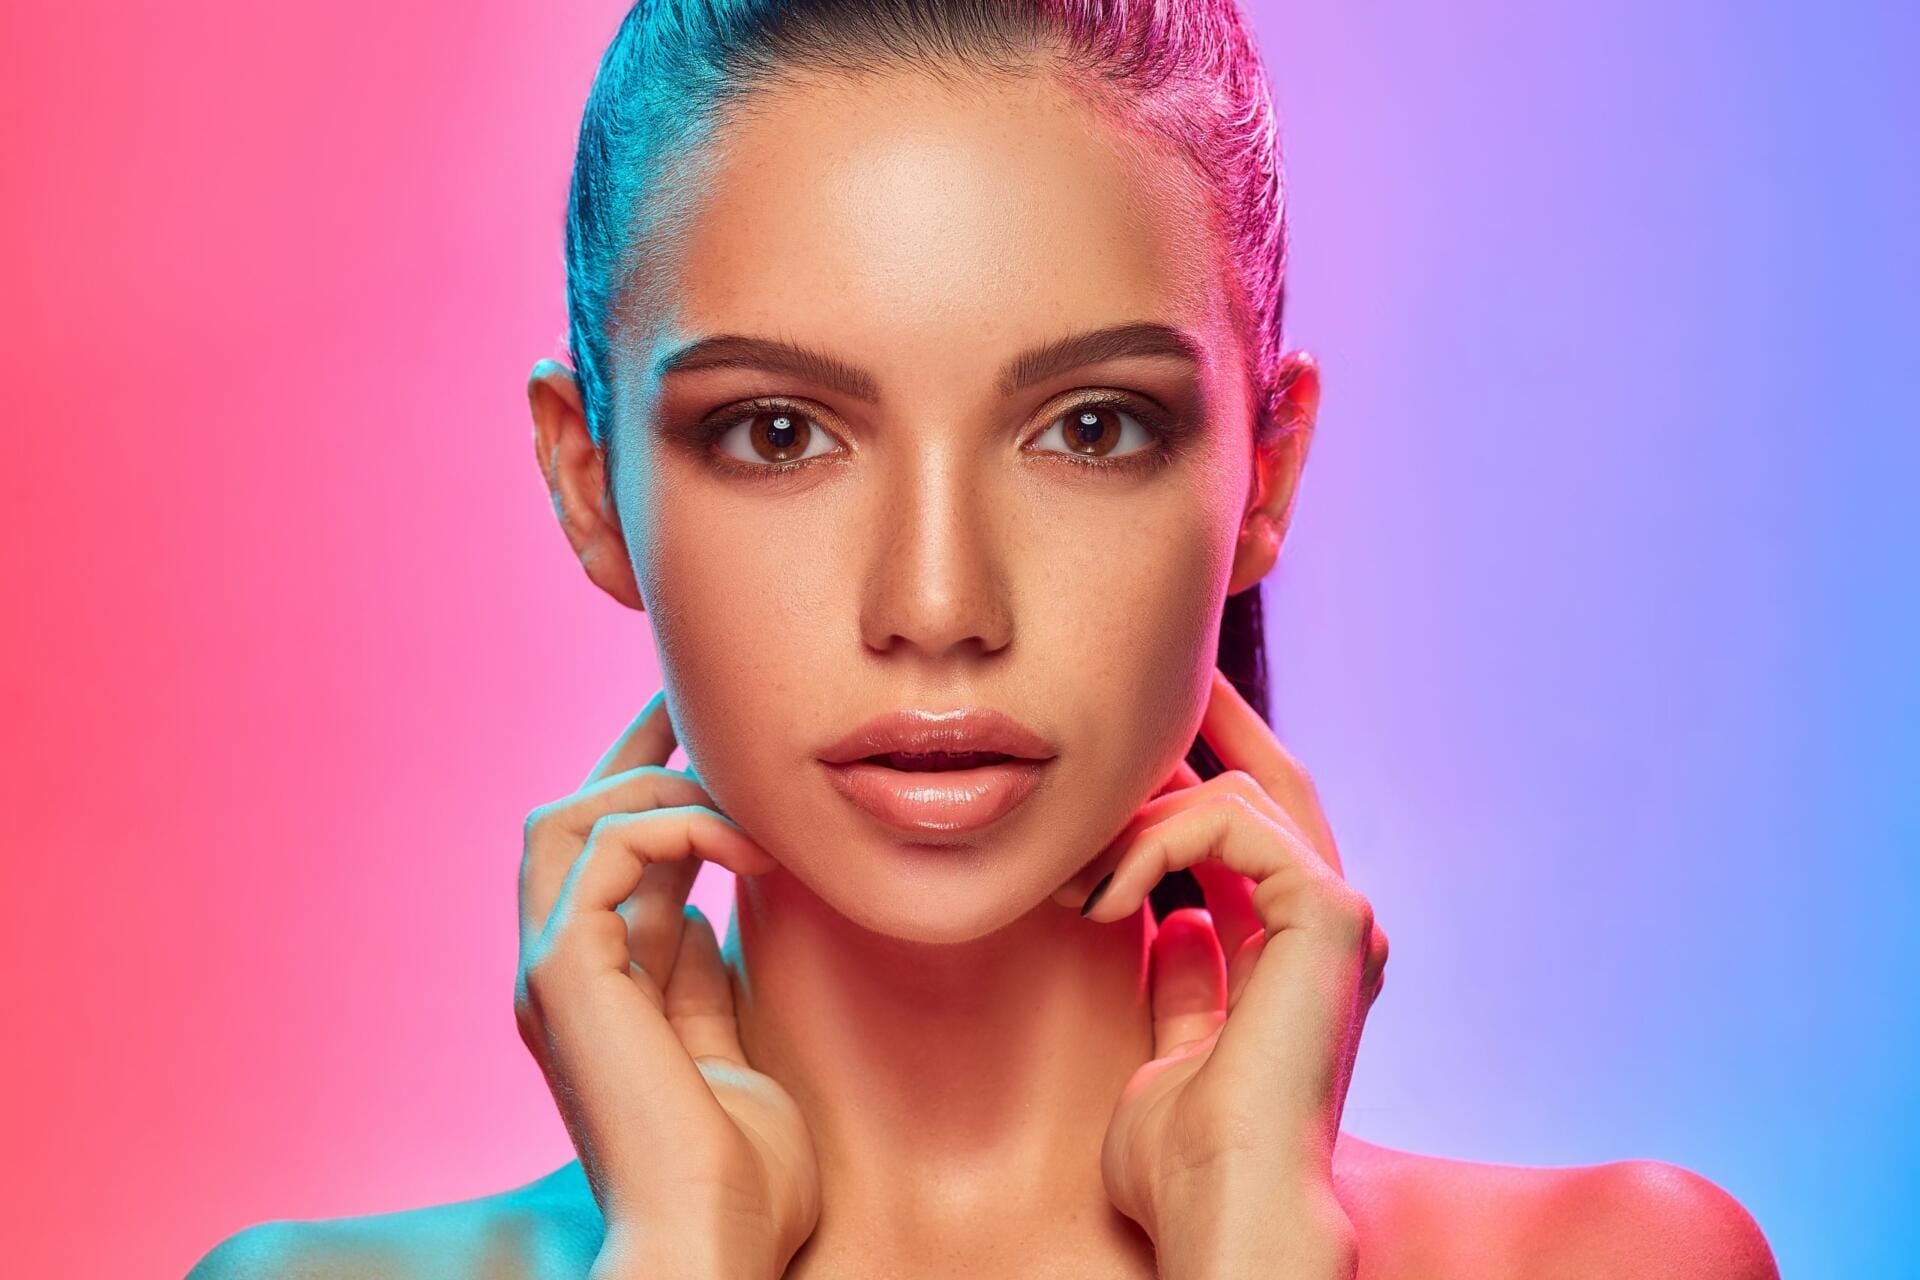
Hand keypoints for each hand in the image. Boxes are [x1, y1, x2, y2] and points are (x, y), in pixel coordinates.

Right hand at [515, 690, 820, 1278]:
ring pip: (565, 820)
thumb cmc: (740, 1179)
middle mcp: (556, 977)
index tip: (711, 747)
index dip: (653, 796)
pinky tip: (750, 844)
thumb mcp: (730, 1051)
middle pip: (563, 823)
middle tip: (699, 708)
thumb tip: (707, 910)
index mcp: (593, 996)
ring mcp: (550, 974)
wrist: (714, 1245)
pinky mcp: (563, 974)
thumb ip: (706, 981)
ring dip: (657, 784)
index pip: (605, 865)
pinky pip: (607, 849)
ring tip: (742, 783)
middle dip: (631, 756)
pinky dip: (677, 824)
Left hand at [1082, 669, 1386, 1267]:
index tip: (1152, 741)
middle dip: (1215, 723)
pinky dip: (1160, 839)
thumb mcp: (1173, 1050)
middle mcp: (1335, 929)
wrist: (1222, 1205)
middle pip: (1280, 784)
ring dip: (1142, 817)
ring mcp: (1343, 918)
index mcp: (1302, 957)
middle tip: (1157, 682)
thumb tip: (1174, 923)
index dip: (1206, 776)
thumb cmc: (1187, 1161)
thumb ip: (1184, 982)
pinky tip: (1106, 895)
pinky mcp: (1333, 913)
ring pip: (1246, 793)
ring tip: (1076, 876)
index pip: (1262, 834)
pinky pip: (1237, 820)